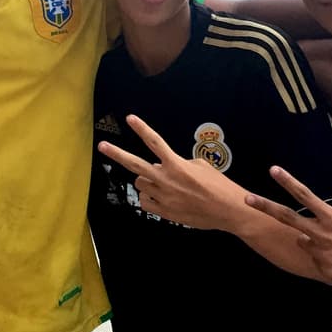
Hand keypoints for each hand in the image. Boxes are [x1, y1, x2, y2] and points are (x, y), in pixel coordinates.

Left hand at [97, 115, 249, 230]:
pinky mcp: (164, 212)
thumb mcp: (201, 166)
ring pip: (140, 184)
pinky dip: (149, 198)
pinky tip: (161, 197)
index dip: (141, 128)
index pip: (155, 142)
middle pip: (135, 164)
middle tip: (102, 146)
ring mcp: (163, 197)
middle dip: (116, 154)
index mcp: (176, 165)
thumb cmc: (218, 187)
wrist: (228, 211)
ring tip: (163, 183)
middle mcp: (166, 180)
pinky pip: (145, 201)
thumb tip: (168, 166)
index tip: (129, 118)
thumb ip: (180, 163)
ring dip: (147, 180)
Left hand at [245, 166, 331, 285]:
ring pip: (304, 242)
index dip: (287, 182)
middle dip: (265, 207)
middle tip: (247, 198)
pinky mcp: (324, 271)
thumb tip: (323, 221)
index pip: (305, 196)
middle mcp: (323, 234)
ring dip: (314, 242)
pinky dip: (326, 259)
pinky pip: (317, 261)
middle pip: (288, 217)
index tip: (273, 170)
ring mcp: (321, 254)